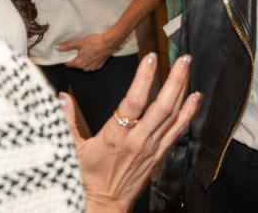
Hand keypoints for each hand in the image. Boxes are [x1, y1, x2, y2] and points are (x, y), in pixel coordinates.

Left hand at [57, 33, 114, 71]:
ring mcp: (92, 68)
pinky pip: (92, 65)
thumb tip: (58, 47)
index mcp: (79, 63)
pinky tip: (93, 54)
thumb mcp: (79, 43)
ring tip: (86, 51)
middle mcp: (85, 68)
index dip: (67, 58)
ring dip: (84, 60)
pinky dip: (91, 61)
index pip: (69, 64)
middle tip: (78, 50)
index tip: (68, 54)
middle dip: (76, 58)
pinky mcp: (99, 66)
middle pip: (77, 64)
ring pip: (84, 65)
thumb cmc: (94, 42)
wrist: (108, 43)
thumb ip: (68, 46)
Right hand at [61, 53, 200, 211]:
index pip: (133, 102)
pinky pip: (177, 131)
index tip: (150, 58)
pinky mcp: (158, 155)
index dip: (143, 78)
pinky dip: (188, 114)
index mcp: (114, 136)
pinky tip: (195, 99)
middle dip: (175, 79)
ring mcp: (151, 148)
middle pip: (162, 105)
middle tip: (183, 58)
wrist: (103, 205)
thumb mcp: (71, 149)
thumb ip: (66, 120)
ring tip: (187, 68)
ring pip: (173, 115)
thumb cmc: (86, 178)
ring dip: (183, 90)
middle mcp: (137, 140)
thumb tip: (62, 97)